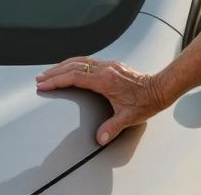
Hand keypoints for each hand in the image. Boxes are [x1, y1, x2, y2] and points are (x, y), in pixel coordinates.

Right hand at [36, 57, 167, 144]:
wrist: (160, 88)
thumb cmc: (145, 102)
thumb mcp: (128, 117)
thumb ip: (112, 128)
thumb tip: (100, 139)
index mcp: (105, 80)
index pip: (74, 77)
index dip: (56, 80)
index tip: (43, 84)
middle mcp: (105, 69)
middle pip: (73, 66)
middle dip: (54, 72)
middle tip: (40, 78)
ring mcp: (109, 65)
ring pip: (80, 61)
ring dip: (63, 66)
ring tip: (50, 72)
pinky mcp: (112, 65)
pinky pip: (88, 61)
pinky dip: (74, 64)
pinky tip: (70, 68)